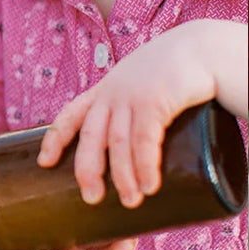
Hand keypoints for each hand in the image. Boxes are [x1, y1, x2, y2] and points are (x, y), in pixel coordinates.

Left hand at [35, 19, 242, 206]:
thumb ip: (135, 109)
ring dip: (123, 177)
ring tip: (132, 202)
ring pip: (118, 144)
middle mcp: (114, 92)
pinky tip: (149, 186)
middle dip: (88, 171)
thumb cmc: (178, 70)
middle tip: (92, 199)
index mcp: (107, 89)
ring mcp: (133, 96)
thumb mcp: (145, 83)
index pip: (71, 113)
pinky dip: (145, 166)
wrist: (204, 47)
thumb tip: (136, 150)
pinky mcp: (156, 101)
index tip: (45, 162)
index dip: (55, 138)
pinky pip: (144, 140)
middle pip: (91, 136)